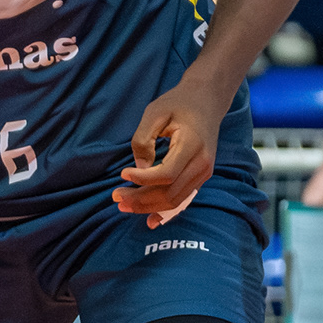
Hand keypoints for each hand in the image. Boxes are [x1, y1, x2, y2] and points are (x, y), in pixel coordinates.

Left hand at [118, 79, 226, 228]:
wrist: (207, 102)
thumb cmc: (178, 104)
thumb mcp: (155, 112)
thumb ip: (143, 140)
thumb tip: (139, 168)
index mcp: (192, 144)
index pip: (167, 173)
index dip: (143, 179)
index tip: (122, 174)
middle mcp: (202, 163)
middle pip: (170, 192)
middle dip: (140, 199)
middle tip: (116, 196)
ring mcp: (204, 173)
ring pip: (175, 200)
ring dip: (148, 206)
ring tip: (124, 205)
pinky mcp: (201, 177)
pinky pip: (182, 199)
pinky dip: (165, 211)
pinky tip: (150, 220)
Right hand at [301, 148, 322, 245]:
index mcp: (311, 206)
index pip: (308, 231)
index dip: (313, 246)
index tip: (319, 259)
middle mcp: (306, 204)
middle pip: (310, 229)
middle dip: (319, 242)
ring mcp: (308, 201)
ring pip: (314, 222)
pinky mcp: (313, 199)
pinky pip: (317, 214)